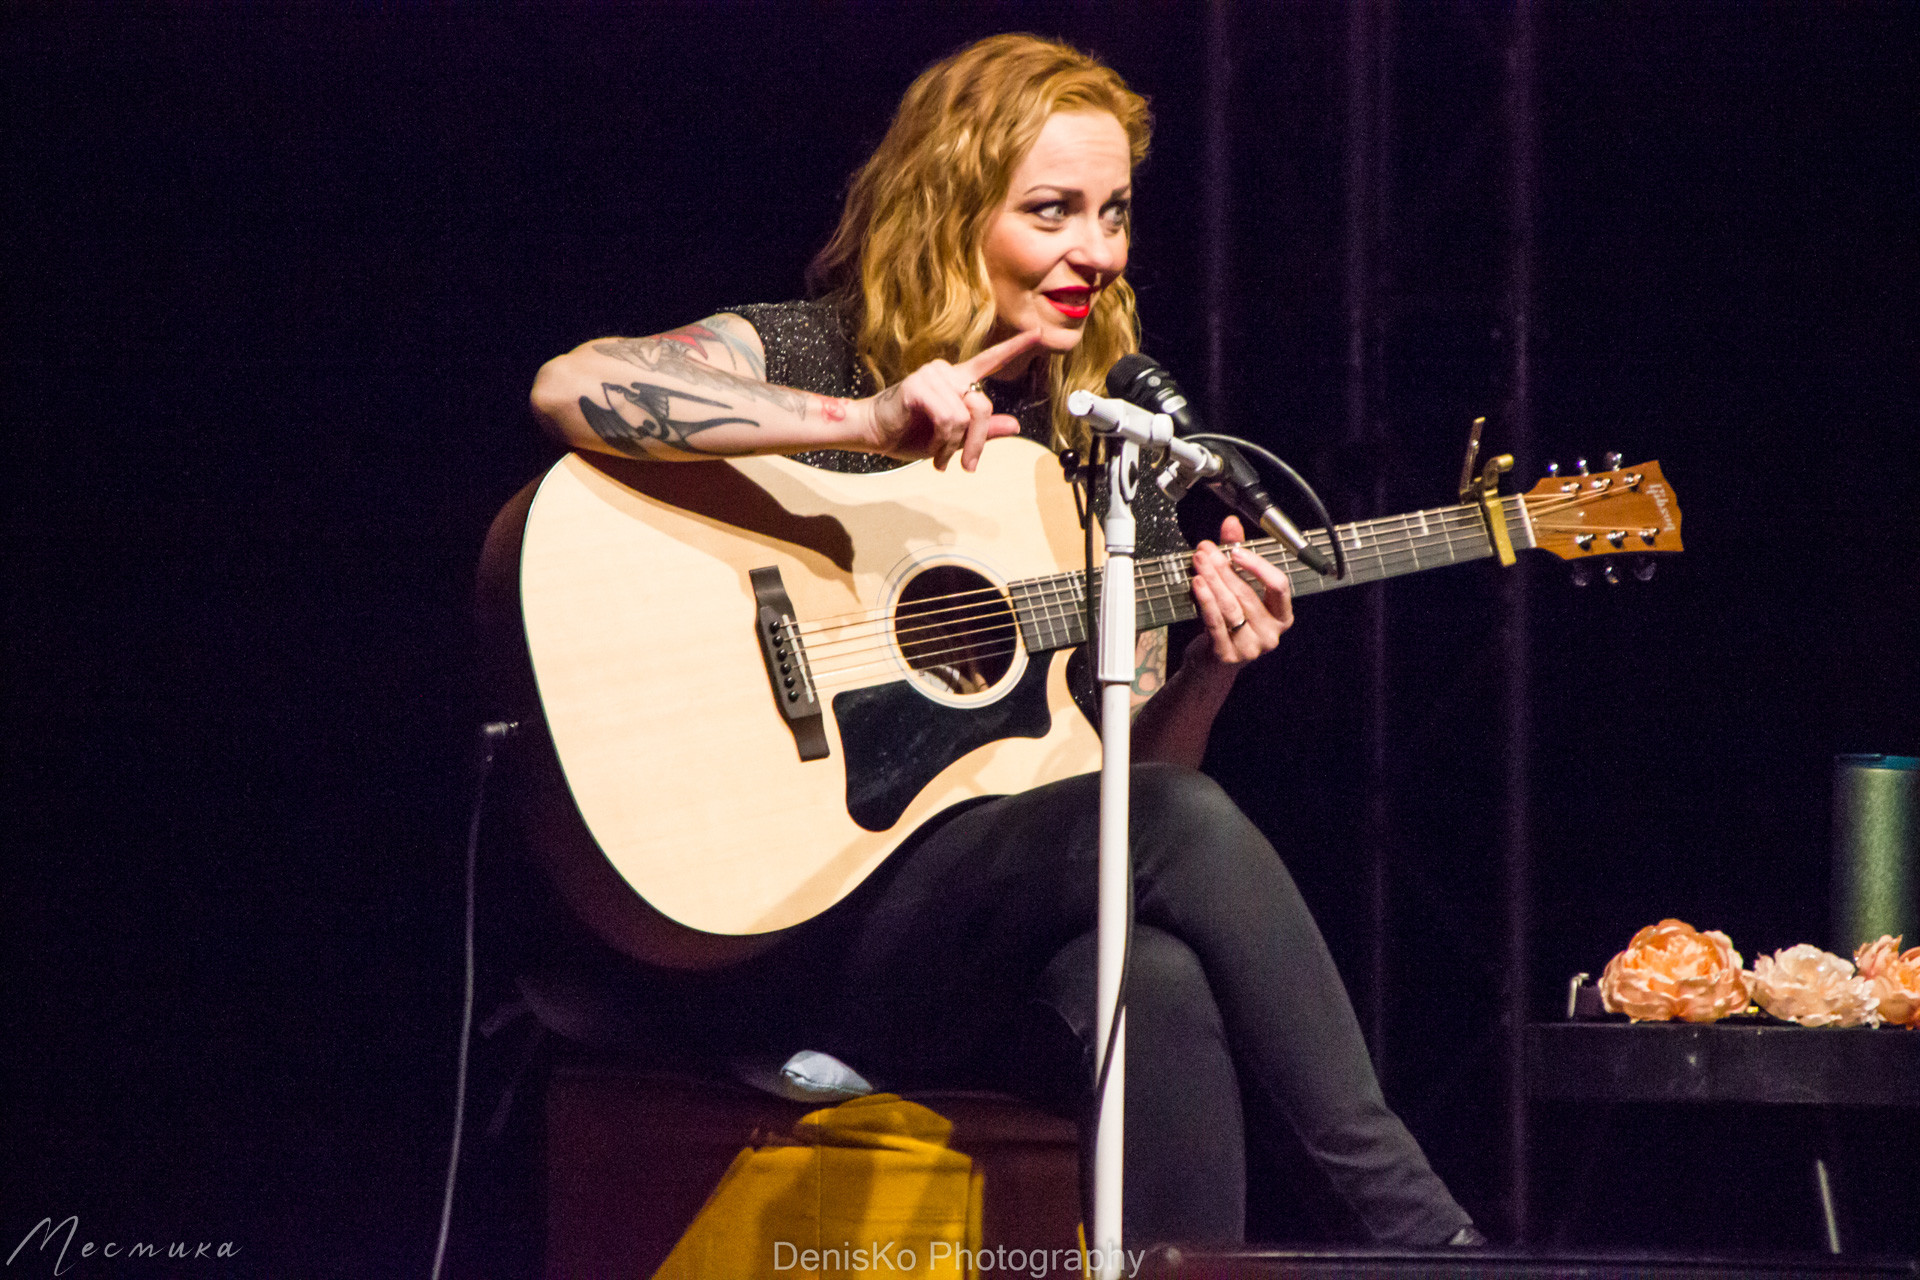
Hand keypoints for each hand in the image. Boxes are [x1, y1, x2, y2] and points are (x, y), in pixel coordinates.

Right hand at [861, 330, 1046, 470]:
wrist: (874, 435)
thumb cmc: (909, 434)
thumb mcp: (953, 438)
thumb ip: (984, 430)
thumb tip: (1016, 425)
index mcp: (957, 380)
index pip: (990, 361)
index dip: (1015, 348)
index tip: (1039, 333)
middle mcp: (947, 372)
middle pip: (983, 407)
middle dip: (978, 442)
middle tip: (966, 465)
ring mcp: (933, 375)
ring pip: (966, 416)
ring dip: (955, 445)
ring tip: (941, 458)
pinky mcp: (919, 385)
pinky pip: (949, 419)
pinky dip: (944, 441)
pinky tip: (932, 451)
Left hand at [1187, 515, 1293, 667]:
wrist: (1211, 664)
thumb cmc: (1229, 621)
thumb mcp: (1236, 587)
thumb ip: (1237, 555)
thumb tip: (1231, 523)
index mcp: (1282, 616)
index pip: (1279, 585)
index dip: (1258, 566)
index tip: (1236, 551)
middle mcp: (1271, 634)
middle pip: (1248, 594)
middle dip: (1224, 569)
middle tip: (1206, 551)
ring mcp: (1250, 647)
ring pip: (1230, 607)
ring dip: (1212, 581)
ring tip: (1199, 562)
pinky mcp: (1227, 655)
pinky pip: (1215, 622)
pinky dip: (1205, 600)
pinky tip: (1197, 584)